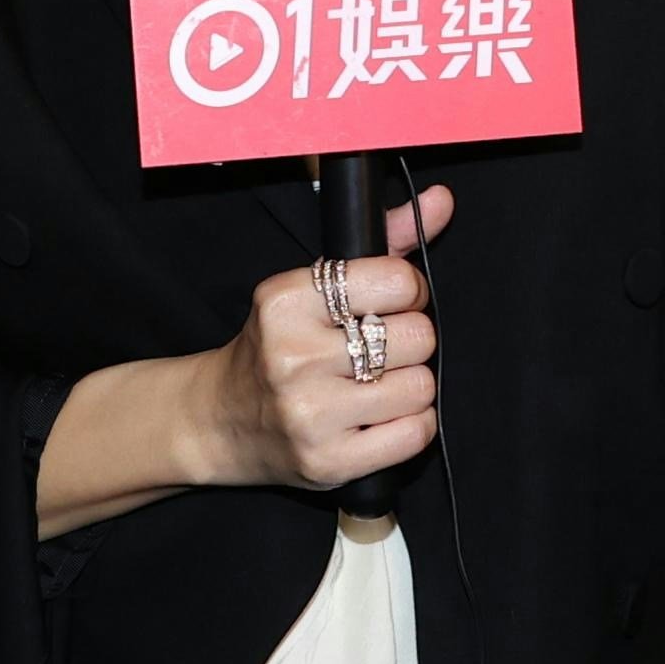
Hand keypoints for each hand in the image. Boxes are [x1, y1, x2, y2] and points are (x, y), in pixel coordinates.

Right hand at [194, 182, 453, 492]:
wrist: (220, 419)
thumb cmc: (276, 344)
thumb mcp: (314, 284)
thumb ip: (384, 243)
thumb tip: (444, 201)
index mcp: (286, 299)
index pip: (398, 282)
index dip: (408, 292)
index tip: (391, 303)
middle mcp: (293, 356)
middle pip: (418, 337)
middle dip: (410, 341)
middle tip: (382, 348)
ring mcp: (309, 414)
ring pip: (421, 387)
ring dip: (411, 385)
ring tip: (378, 384)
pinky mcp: (328, 462)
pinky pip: (415, 434)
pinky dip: (412, 424)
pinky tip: (381, 416)